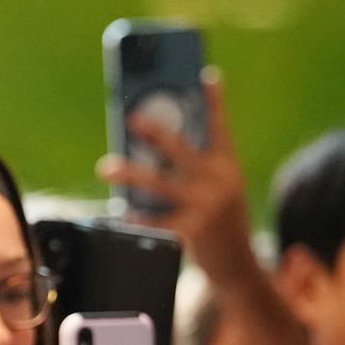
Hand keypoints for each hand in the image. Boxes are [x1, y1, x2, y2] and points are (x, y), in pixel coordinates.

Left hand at [96, 70, 253, 267]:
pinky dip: (137, 217)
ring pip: (160, 184)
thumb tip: (149, 150)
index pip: (221, 128)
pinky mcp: (194, 232)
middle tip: (131, 119)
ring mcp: (207, 207)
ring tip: (106, 167)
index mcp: (228, 168)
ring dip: (130, 174)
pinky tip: (121, 213)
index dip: (215, 101)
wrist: (239, 268)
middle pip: (183, 151)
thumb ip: (196, 171)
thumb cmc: (220, 223)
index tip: (207, 76)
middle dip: (156, 133)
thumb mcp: (219, 192)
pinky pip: (156, 220)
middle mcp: (220, 183)